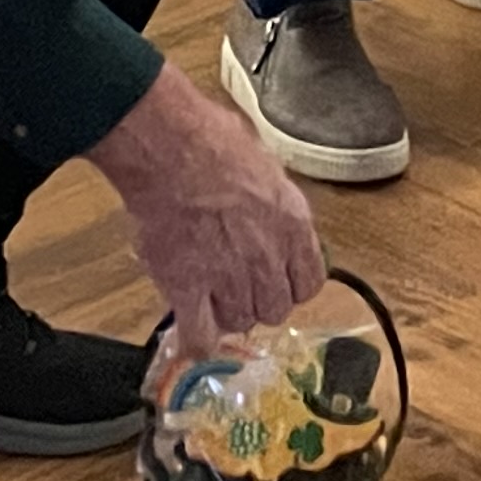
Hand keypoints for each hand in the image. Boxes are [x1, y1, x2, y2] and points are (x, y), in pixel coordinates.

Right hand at [89, 61, 324, 395]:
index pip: (310, 283)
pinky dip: (197, 339)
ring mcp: (228, 278)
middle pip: (275, 309)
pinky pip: (199, 335)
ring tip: (210, 297)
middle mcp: (268, 258)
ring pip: (240, 323)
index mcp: (293, 224)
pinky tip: (192, 330)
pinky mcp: (187, 289)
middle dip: (257, 300)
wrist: (171, 149)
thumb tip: (265, 214)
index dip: (290, 284)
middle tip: (237, 286)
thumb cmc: (214, 141)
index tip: (276, 279)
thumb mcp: (264, 166)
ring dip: (227, 315)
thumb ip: (272, 205)